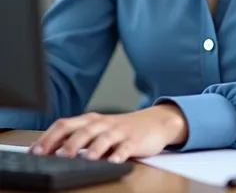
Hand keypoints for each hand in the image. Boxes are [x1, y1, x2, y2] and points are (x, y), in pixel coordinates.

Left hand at [29, 104, 187, 162]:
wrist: (155, 122)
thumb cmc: (121, 129)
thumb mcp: (99, 130)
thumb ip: (78, 138)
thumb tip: (49, 152)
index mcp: (90, 120)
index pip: (65, 125)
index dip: (49, 137)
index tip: (35, 151)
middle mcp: (103, 123)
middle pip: (83, 130)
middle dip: (68, 144)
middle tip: (55, 156)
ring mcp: (120, 131)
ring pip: (103, 137)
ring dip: (93, 148)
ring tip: (85, 159)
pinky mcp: (135, 140)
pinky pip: (126, 146)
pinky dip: (119, 153)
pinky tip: (114, 161)